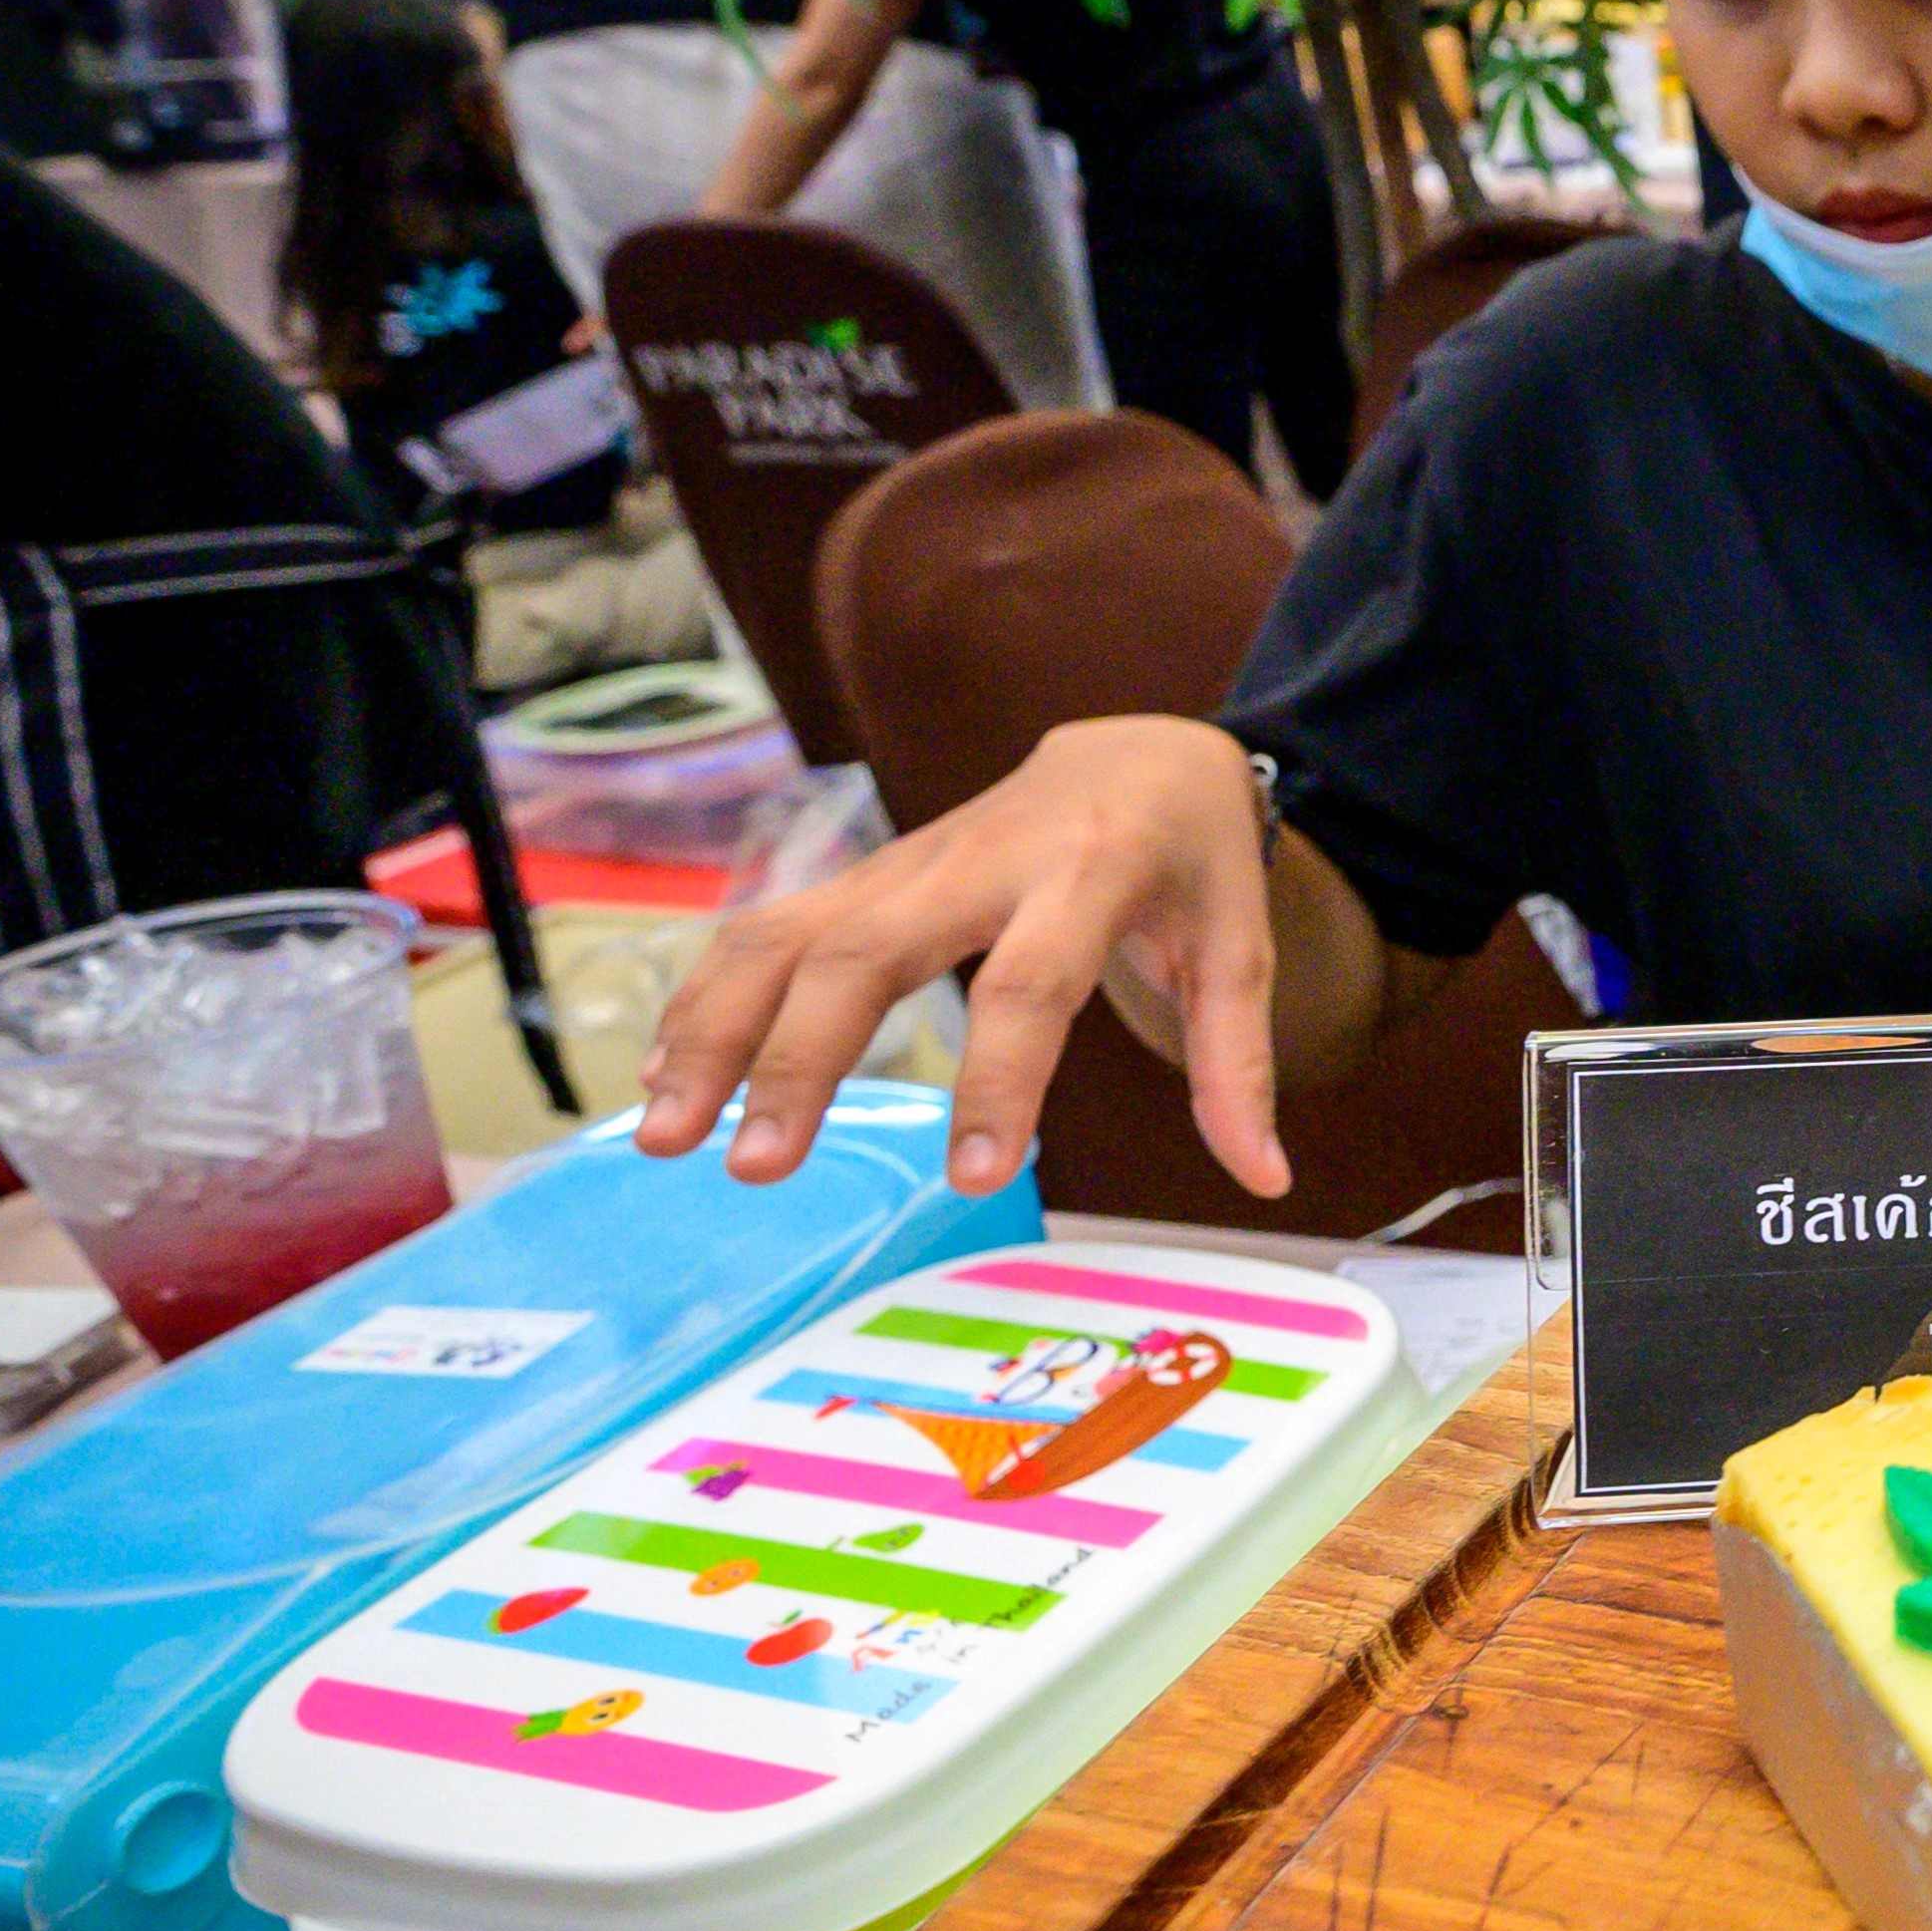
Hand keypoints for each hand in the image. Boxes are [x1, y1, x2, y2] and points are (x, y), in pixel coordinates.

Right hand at [638, 714, 1289, 1198]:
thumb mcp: (1239, 948)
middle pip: (866, 951)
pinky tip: (667, 1078)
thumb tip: (1266, 1178)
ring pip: (788, 931)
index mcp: (1090, 873)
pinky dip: (708, 998)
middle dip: (799, 1058)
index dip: (1001, 1078)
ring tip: (666, 1134)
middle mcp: (980, 860)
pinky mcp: (867, 876)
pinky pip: (768, 928)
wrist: (1141, 752)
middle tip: (754, 1167)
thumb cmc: (1193, 861)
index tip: (974, 1178)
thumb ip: (1240, 1064)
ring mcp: (908, 861)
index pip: (1032, 982)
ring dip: (715, 1029)